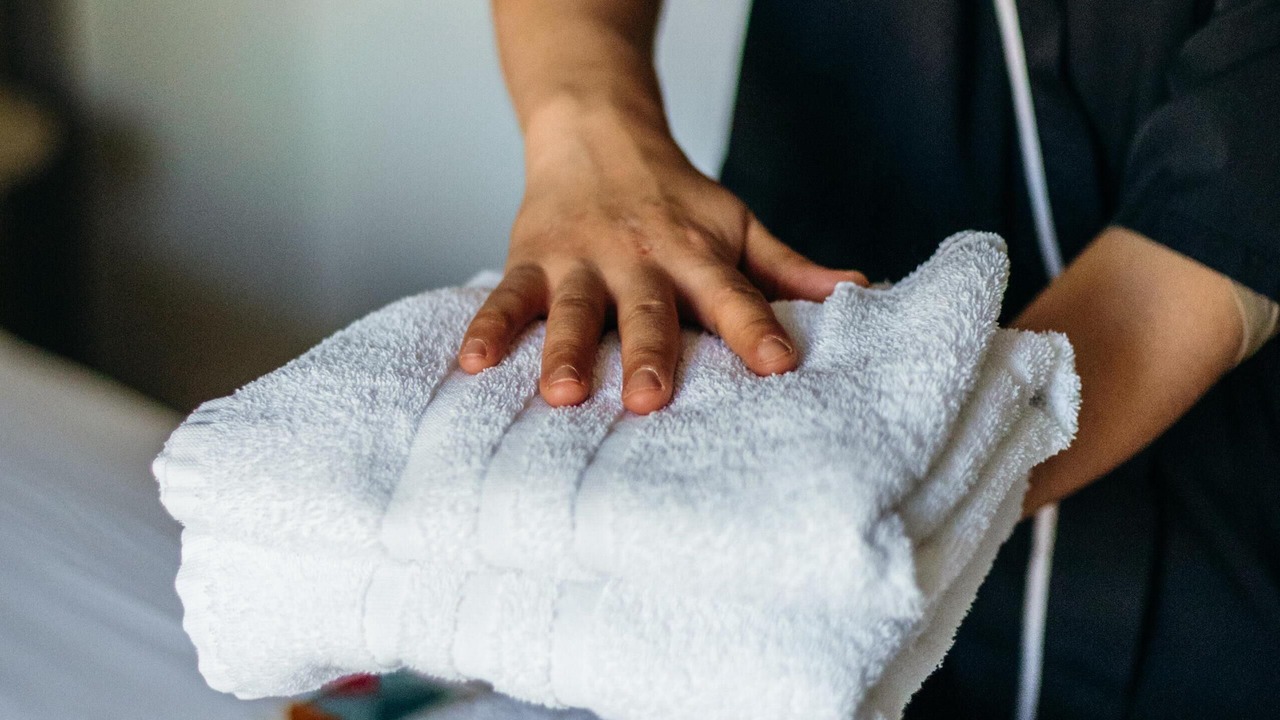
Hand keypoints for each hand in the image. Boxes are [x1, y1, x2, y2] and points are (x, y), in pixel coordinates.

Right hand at [457, 109, 866, 413]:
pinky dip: (489, 326)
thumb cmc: (675, 197)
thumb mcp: (737, 224)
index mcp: (694, 253)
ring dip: (567, 349)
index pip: (730, 295)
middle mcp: (638, 257)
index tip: (779, 366)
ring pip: (574, 307)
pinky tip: (473, 364)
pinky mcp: (531, 261)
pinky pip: (506, 297)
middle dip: (650, 351)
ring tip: (564, 395)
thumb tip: (859, 292)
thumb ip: (786, 267)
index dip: (755, 328)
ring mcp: (580, 259)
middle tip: (652, 400)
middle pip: (647, 308)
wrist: (598, 133)